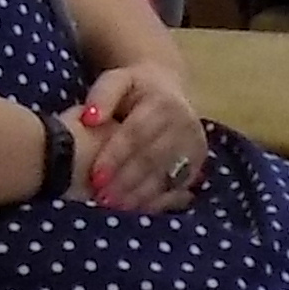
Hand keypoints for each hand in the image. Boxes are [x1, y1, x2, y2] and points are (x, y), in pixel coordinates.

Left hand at [72, 61, 205, 210]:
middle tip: (102, 199)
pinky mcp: (199, 161)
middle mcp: (185, 123)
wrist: (169, 86)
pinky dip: (158, 200)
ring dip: (141, 195)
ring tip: (116, 208)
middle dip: (126, 181)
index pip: (136, 133)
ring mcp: (195, 144)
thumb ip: (102, 95)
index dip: (116, 156)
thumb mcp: (117, 80)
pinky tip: (137, 210)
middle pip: (153, 158)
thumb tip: (89, 119)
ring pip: (167, 175)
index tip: (95, 177)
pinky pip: (179, 186)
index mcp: (163, 102)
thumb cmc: (134, 88)